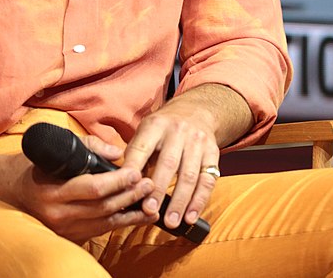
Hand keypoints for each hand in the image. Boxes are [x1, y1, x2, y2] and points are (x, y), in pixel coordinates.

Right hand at [2, 137, 155, 240]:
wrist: (8, 190)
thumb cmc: (34, 165)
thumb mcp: (56, 149)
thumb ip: (89, 147)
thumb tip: (117, 153)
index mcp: (52, 192)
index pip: (93, 189)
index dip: (118, 182)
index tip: (136, 172)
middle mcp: (56, 214)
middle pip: (102, 208)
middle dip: (129, 196)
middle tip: (149, 185)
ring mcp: (61, 229)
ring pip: (103, 223)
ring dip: (130, 214)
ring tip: (150, 204)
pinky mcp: (66, 237)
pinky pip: (97, 231)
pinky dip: (118, 223)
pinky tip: (135, 216)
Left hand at [121, 97, 222, 229]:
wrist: (197, 110)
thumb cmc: (163, 129)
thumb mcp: (145, 132)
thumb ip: (134, 156)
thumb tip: (119, 185)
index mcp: (155, 125)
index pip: (142, 148)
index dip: (134, 169)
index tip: (127, 190)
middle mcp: (178, 131)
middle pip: (168, 163)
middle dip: (158, 189)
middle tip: (149, 211)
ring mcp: (198, 142)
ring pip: (189, 174)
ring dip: (180, 201)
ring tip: (171, 222)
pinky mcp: (213, 153)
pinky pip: (207, 179)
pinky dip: (200, 200)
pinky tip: (191, 216)